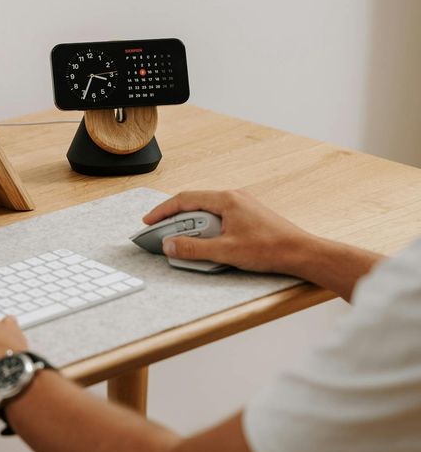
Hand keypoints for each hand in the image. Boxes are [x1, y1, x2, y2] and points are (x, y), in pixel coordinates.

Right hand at [142, 189, 314, 274]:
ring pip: (207, 211)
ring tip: (185, 242)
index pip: (185, 199)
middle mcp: (234, 198)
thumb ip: (193, 248)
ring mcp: (242, 206)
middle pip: (195, 203)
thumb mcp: (225, 251)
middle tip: (162, 234)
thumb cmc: (271, 248)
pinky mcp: (248, 217)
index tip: (150, 221)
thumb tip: (170, 245)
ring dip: (193, 225)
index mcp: (226, 199)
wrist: (301, 253)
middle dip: (176, 219)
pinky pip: (219, 218)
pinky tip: (207, 242)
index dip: (163, 210)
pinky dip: (206, 228)